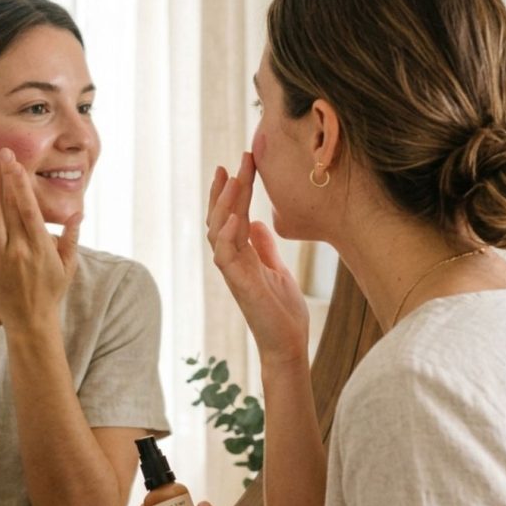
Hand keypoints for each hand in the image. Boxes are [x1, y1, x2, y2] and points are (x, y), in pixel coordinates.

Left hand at [0, 147, 80, 330]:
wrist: (30, 322)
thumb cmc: (51, 292)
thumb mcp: (68, 266)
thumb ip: (70, 238)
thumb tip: (78, 213)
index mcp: (40, 247)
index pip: (29, 207)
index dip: (21, 183)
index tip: (16, 163)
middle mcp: (19, 249)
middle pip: (9, 207)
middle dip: (5, 179)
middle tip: (2, 154)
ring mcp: (0, 258)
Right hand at [207, 152, 309, 367]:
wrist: (287, 343)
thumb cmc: (282, 311)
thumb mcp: (277, 269)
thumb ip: (264, 247)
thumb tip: (256, 223)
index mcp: (243, 254)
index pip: (233, 214)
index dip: (235, 189)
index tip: (241, 163)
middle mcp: (233, 260)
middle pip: (221, 217)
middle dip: (226, 189)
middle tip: (235, 161)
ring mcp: (234, 272)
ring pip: (218, 232)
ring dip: (224, 206)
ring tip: (233, 180)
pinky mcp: (240, 286)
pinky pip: (226, 256)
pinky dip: (228, 236)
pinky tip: (236, 217)